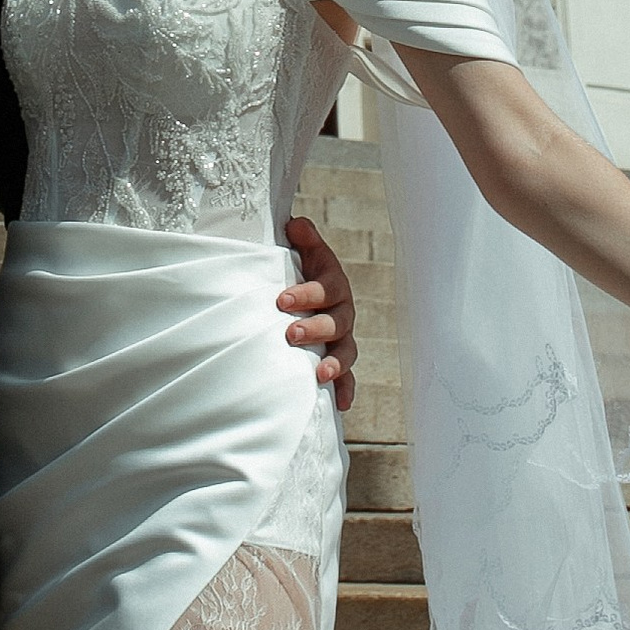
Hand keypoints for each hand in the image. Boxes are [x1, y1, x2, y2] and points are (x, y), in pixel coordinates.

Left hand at [281, 215, 360, 413]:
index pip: (325, 287)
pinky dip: (346, 389)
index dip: (306, 294)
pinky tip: (340, 405)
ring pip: (346, 350)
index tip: (281, 300)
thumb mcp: (302, 250)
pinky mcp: (339, 359)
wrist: (308, 290)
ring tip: (319, 374)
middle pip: (337, 321)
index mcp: (333, 283)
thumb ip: (302, 237)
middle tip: (291, 334)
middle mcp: (343, 310)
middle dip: (315, 328)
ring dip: (334, 363)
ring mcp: (343, 337)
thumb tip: (296, 224)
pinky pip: (348, 377)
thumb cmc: (299, 269)